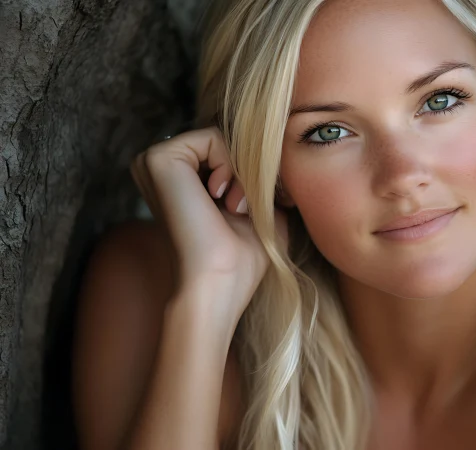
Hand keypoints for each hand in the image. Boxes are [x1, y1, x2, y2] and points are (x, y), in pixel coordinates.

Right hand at [130, 126, 287, 322]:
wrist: (220, 283)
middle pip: (225, 139)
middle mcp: (160, 168)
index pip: (228, 149)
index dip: (250, 173)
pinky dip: (229, 165)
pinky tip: (220, 198)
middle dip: (245, 171)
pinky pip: (211, 136)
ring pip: (220, 137)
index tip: (247, 208)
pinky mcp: (158, 158)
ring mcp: (154, 161)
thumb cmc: (241, 260)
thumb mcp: (260, 210)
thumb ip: (262, 180)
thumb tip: (282, 154)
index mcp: (177, 179)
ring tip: (231, 207)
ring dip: (239, 171)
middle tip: (239, 209)